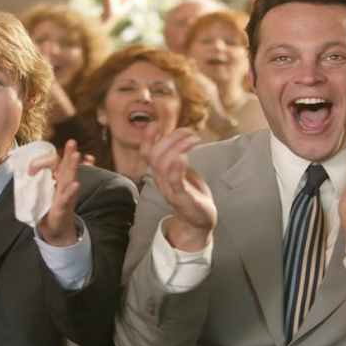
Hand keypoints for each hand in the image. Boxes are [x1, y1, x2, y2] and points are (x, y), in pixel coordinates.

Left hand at [28, 140, 83, 246]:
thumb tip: (18, 168)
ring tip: (76, 155)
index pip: (53, 164)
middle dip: (69, 154)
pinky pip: (68, 197)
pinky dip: (71, 191)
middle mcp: (64, 184)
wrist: (56, 229)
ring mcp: (66, 194)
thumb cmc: (48, 208)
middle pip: (66, 166)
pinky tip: (76, 184)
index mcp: (57, 179)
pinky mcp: (64, 206)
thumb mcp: (40, 192)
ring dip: (73, 166)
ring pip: (70, 178)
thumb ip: (32, 180)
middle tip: (72, 142)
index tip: (29, 170)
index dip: (42, 162)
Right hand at [142, 127, 214, 251]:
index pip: (146, 152)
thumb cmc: (191, 192)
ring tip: (194, 139)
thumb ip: (176, 155)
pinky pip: (174, 182)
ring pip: (162, 165)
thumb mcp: (181, 171)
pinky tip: (184, 157)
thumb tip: (175, 133)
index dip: (147, 137)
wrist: (198, 221)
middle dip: (170, 138)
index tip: (156, 123)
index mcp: (160, 173)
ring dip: (178, 147)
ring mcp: (170, 189)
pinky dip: (177, 168)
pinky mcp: (182, 198)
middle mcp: (161, 180)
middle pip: (154, 155)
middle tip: (189, 132)